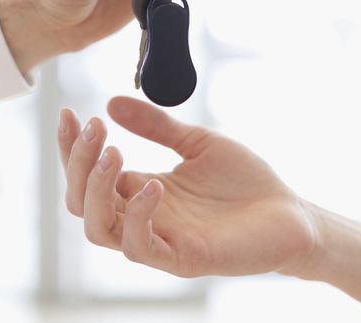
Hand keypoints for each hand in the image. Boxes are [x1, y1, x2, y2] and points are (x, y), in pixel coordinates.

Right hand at [58, 96, 318, 277]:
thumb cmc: (244, 182)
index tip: (69, 113)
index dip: (72, 148)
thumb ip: (156, 126)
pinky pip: (140, 247)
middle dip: (78, 163)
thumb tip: (111, 102)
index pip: (88, 175)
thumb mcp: (197, 142)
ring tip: (112, 152)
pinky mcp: (183, 258)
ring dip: (96, 189)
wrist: (291, 213)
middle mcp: (141, 217)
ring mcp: (160, 240)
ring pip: (99, 228)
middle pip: (81, 201)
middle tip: (95, 128)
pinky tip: (153, 184)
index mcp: (140, 190)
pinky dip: (138, 215)